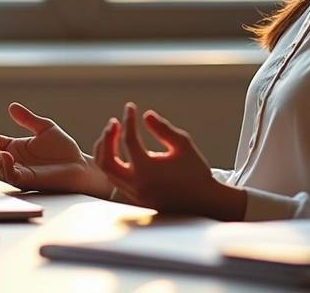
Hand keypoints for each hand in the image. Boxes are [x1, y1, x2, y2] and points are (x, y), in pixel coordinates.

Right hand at [0, 103, 111, 198]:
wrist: (80, 166)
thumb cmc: (63, 150)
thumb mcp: (45, 128)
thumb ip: (27, 119)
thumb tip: (11, 106)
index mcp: (10, 147)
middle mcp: (8, 160)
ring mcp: (14, 171)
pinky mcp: (25, 180)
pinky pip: (10, 175)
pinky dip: (5, 165)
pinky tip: (6, 154)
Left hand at [93, 103, 245, 219]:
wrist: (203, 203)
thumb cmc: (195, 171)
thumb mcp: (183, 146)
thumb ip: (164, 129)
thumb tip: (146, 115)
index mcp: (147, 170)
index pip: (129, 140)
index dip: (128, 120)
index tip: (130, 107)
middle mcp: (135, 183)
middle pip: (106, 160)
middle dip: (106, 138)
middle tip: (114, 122)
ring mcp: (132, 194)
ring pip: (106, 171)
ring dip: (105, 150)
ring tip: (114, 133)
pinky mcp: (134, 198)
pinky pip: (114, 178)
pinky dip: (111, 162)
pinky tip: (119, 150)